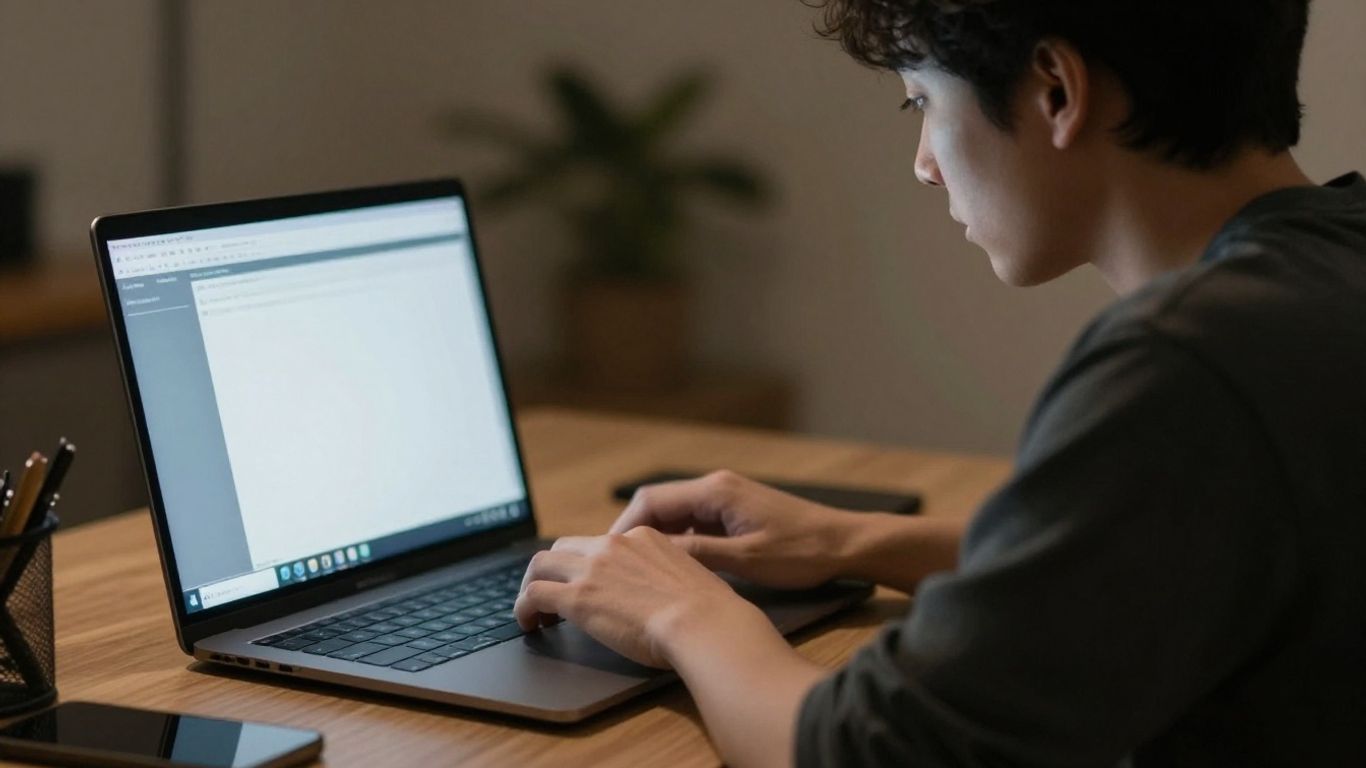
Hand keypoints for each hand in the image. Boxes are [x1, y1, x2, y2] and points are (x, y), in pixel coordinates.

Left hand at [515, 526, 775, 667]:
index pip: (601, 543)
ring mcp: (593, 568)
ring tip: (532, 609)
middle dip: (553, 569)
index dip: (586, 564)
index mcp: (643, 537)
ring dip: (531, 585)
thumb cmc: (708, 611)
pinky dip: (523, 608)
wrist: (703, 622)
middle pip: (564, 547)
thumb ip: (669, 577)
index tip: (584, 582)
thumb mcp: (690, 578)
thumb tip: (665, 595)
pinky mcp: (577, 597)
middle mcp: (614, 545)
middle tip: (551, 593)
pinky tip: (528, 625)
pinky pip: (533, 595)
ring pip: (540, 564)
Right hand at [609, 470, 857, 589]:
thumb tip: (651, 554)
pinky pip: (694, 520)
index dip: (624, 528)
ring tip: (638, 569)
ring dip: (655, 537)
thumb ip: (697, 554)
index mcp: (716, 492)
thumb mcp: (746, 560)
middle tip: (616, 564)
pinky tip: (673, 565)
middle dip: (634, 532)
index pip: (652, 501)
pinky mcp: (736, 510)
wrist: (845, 543)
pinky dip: (678, 539)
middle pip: (659, 503)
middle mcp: (718, 486)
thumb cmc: (801, 552)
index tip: (607, 555)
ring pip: (675, 513)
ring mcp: (727, 497)